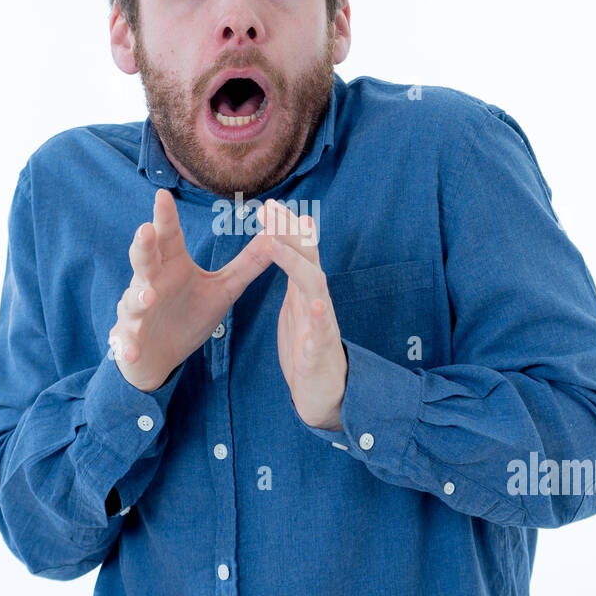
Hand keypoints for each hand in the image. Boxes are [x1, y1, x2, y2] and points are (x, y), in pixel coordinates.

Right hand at [109, 188, 273, 391]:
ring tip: (149, 296)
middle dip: (143, 245)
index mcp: (171, 264)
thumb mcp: (223, 289)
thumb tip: (275, 235)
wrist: (159, 356)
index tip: (162, 195)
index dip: (165, 216)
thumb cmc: (188, 316)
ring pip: (134, 299)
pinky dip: (129, 347)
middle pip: (144, 259)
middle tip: (146, 230)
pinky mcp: (131, 339)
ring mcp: (138, 311)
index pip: (169, 236)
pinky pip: (129, 342)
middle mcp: (150, 282)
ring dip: (139, 297)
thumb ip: (247, 264)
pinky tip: (131, 352)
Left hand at [258, 198, 347, 430]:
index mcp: (305, 290)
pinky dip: (320, 319)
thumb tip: (297, 232)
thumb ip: (297, 270)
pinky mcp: (319, 353)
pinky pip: (321, 334)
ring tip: (274, 244)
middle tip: (270, 209)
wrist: (326, 392)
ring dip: (295, 265)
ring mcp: (321, 324)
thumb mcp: (298, 301)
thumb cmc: (309, 344)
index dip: (286, 227)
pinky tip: (317, 306)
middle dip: (289, 233)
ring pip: (314, 288)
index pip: (299, 251)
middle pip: (307, 259)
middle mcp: (317, 300)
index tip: (269, 204)